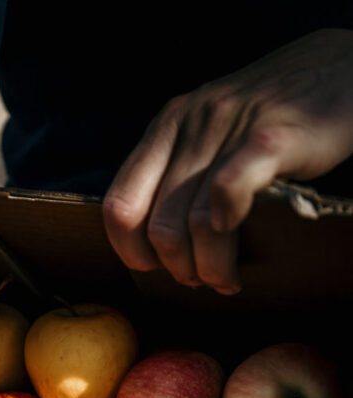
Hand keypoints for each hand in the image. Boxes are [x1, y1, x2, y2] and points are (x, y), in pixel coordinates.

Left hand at [103, 29, 352, 292]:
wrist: (337, 66)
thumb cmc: (269, 114)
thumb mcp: (208, 131)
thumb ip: (179, 172)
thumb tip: (158, 241)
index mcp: (167, 127)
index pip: (119, 206)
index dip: (132, 251)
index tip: (157, 267)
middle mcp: (190, 125)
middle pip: (159, 226)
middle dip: (178, 268)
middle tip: (201, 279)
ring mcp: (229, 129)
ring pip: (194, 222)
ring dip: (210, 266)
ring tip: (225, 279)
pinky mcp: (271, 138)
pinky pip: (229, 190)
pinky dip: (226, 224)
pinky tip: (237, 242)